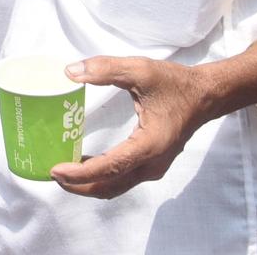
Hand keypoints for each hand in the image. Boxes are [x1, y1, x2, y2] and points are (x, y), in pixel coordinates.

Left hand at [48, 55, 213, 199]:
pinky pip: (122, 177)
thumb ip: (106, 69)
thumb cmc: (174, 83)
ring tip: (63, 173)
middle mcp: (152, 164)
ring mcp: (154, 167)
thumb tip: (70, 72)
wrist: (204, 96)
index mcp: (150, 145)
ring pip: (116, 186)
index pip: (110, 167)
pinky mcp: (152, 164)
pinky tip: (84, 163)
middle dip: (79, 185)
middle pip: (110, 185)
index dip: (81, 173)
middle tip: (52, 173)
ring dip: (89, 184)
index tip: (57, 169)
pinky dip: (101, 176)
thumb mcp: (140, 69)